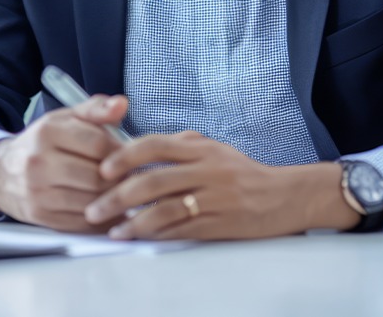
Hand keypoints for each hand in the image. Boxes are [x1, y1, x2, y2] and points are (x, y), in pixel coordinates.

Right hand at [0, 94, 129, 231]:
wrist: (2, 172)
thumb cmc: (42, 144)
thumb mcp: (64, 119)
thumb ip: (95, 110)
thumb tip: (121, 104)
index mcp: (47, 132)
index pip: (98, 143)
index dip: (120, 151)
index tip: (126, 155)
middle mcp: (38, 161)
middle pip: (97, 176)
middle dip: (119, 178)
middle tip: (127, 177)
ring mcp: (37, 191)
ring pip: (92, 201)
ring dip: (111, 200)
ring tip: (118, 192)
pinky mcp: (40, 215)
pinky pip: (82, 223)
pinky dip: (100, 219)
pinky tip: (105, 210)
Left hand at [84, 131, 359, 239]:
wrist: (287, 196)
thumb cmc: (245, 173)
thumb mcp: (216, 149)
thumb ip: (182, 144)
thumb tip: (144, 144)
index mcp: (201, 149)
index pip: (155, 144)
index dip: (125, 156)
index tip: (102, 169)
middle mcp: (207, 170)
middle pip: (154, 180)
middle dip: (118, 196)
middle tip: (95, 206)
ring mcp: (215, 198)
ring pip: (165, 209)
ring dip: (134, 222)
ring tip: (113, 229)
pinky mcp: (222, 224)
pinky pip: (183, 230)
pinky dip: (158, 235)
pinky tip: (140, 238)